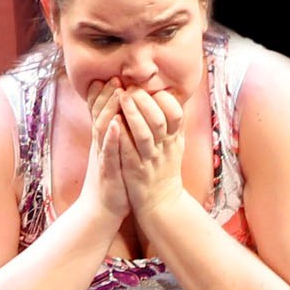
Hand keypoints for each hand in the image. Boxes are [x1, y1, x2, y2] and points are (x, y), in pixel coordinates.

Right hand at [82, 84, 136, 223]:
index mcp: (101, 140)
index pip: (99, 112)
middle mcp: (99, 145)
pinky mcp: (108, 171)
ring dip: (108, 110)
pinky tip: (116, 125)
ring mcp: (102, 157)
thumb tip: (116, 114)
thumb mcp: (110, 152)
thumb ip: (111, 134)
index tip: (112, 76)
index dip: (103, 94)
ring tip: (116, 93)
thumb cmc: (111, 178)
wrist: (101, 209)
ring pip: (103, 129)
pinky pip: (109, 152)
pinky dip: (111, 137)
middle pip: (100, 115)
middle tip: (113, 77)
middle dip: (106, 96)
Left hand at [108, 85, 190, 218]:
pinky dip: (121, 137)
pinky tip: (113, 122)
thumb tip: (175, 95)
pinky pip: (128, 152)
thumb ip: (176, 122)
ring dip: (133, 114)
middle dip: (145, 101)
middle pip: (159, 120)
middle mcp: (164, 148)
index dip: (164, 98)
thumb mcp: (177, 145)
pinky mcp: (134, 171)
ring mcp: (149, 160)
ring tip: (122, 97)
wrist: (161, 203)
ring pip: (144, 134)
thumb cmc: (165, 168)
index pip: (177, 113)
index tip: (150, 87)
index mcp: (174, 139)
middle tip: (131, 88)